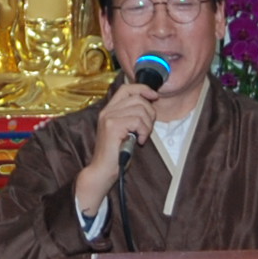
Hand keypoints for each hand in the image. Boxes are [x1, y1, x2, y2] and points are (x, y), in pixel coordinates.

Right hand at [74, 81, 161, 218]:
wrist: (103, 170)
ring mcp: (109, 118)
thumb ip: (132, 116)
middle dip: (150, 112)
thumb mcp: (125, 130)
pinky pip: (138, 121)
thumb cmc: (116, 153)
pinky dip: (144, 131)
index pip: (127, 88)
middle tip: (147, 128)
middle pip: (137, 98)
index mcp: (109, 110)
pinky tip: (140, 141)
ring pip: (140, 110)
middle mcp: (107, 111)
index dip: (143, 89)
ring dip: (147, 125)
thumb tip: (150, 103)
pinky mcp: (113, 126)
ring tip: (142, 136)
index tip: (154, 96)